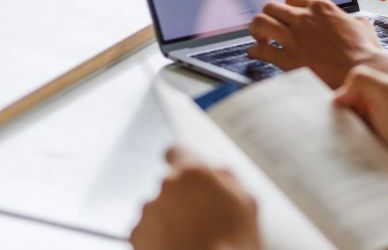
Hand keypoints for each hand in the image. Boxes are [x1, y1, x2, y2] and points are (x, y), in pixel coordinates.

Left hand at [130, 148, 260, 249]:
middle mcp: (166, 187)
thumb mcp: (246, 202)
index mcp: (193, 172)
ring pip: (159, 207)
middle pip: (170, 184)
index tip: (186, 171)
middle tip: (202, 217)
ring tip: (192, 236)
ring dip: (170, 217)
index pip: (177, 151)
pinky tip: (178, 245)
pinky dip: (158, 236)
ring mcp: (149, 211)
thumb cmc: (231, 244)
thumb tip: (217, 173)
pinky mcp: (136, 235)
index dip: (182, 161)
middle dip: (182, 196)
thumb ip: (227, 178)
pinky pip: (147, 229)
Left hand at [247, 0, 381, 87]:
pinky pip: (260, 50)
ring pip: (260, 22)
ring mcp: (294, 37)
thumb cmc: (365, 52)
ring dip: (257, 31)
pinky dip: (255, 51)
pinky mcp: (287, 58)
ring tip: (261, 39)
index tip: (287, 17)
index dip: (288, 8)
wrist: (361, 72)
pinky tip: (258, 55)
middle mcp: (304, 18)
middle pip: (271, 7)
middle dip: (269, 17)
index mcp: (321, 7)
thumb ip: (351, 19)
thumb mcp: (362, 26)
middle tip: (271, 28)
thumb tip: (352, 21)